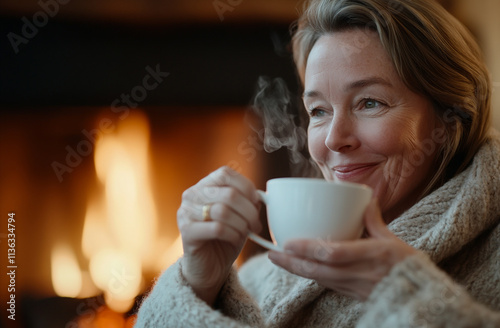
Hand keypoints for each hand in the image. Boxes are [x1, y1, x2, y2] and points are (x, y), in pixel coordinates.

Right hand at [177, 166, 261, 304]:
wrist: (208, 267)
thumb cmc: (225, 237)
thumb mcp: (239, 215)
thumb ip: (247, 201)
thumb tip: (261, 196)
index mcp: (204, 185)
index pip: (225, 174)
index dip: (245, 186)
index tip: (257, 202)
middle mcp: (192, 194)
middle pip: (228, 194)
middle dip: (249, 211)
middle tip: (256, 224)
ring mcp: (186, 212)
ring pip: (223, 211)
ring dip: (242, 223)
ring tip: (247, 232)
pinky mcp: (186, 231)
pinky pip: (217, 228)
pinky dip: (232, 234)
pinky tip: (235, 239)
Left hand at [268, 198, 417, 300]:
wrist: (420, 298)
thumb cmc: (408, 266)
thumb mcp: (393, 240)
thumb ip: (374, 221)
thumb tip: (364, 199)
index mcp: (371, 256)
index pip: (333, 254)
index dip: (309, 249)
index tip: (288, 242)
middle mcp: (360, 274)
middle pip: (319, 271)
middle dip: (292, 263)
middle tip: (271, 253)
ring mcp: (354, 288)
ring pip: (319, 280)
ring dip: (296, 270)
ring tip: (277, 259)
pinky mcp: (352, 295)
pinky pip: (326, 285)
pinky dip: (310, 276)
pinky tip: (297, 268)